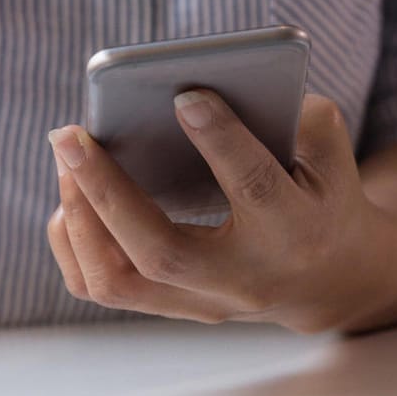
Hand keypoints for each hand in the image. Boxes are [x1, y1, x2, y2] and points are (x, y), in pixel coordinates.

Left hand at [43, 90, 396, 333]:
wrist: (329, 278)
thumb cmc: (321, 195)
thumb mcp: (330, 152)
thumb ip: (294, 116)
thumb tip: (209, 87)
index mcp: (296, 231)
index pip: (254, 188)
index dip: (220, 138)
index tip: (184, 95)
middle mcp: (245, 279)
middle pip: (163, 252)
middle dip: (108, 190)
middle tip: (69, 134)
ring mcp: (204, 303)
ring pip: (119, 282)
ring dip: (81, 219)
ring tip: (66, 158)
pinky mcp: (172, 308)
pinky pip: (102, 286)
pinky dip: (74, 242)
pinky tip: (72, 195)